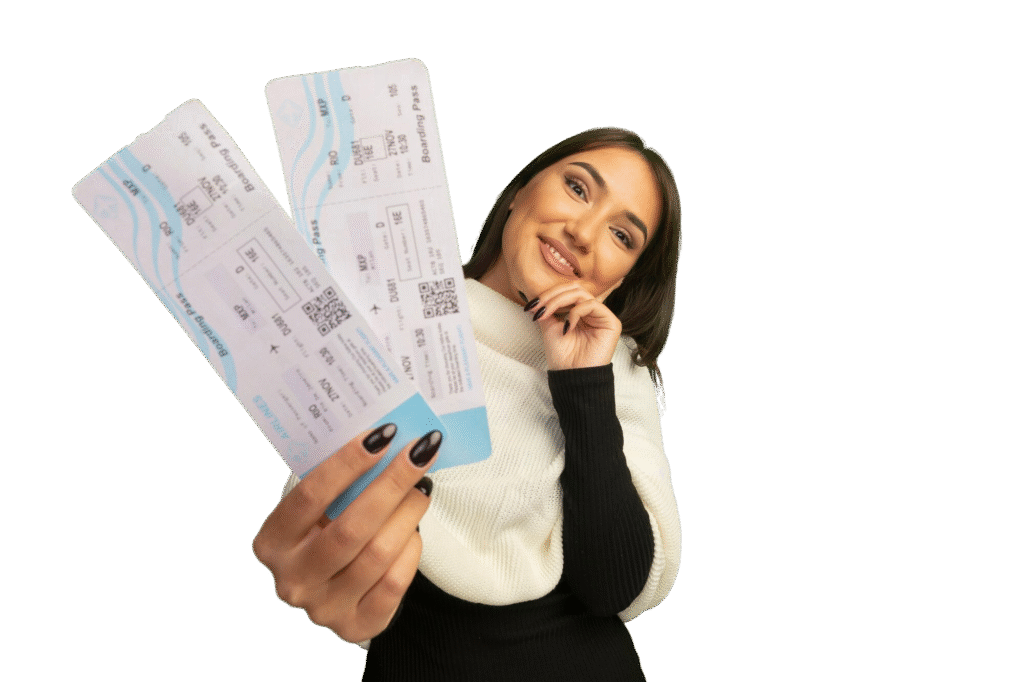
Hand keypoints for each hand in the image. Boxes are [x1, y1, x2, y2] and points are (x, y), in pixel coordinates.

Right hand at [251, 425, 440, 642]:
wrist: (331, 590)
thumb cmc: (325, 533)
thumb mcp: (317, 511)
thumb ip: (338, 484)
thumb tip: (384, 437)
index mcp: (272, 542)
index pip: (309, 495)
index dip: (348, 462)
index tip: (383, 434)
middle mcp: (292, 579)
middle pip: (350, 527)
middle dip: (391, 484)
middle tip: (420, 453)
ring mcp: (322, 608)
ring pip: (378, 554)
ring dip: (408, 514)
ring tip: (421, 487)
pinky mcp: (355, 627)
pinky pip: (394, 583)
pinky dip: (410, 550)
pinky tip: (414, 529)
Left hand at [521, 282, 622, 369]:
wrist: (572, 376)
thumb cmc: (563, 357)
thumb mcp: (549, 328)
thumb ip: (547, 310)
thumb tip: (536, 296)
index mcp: (579, 312)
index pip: (567, 292)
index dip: (548, 294)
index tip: (531, 306)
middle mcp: (592, 312)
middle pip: (574, 288)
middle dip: (552, 295)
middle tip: (538, 307)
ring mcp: (602, 316)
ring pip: (581, 294)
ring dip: (559, 301)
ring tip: (546, 314)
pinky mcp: (611, 322)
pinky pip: (592, 305)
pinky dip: (575, 312)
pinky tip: (567, 326)